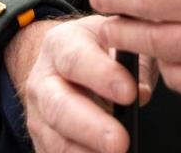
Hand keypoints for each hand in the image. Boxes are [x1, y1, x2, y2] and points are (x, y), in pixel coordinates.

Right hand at [5, 15, 154, 152]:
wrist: (64, 61)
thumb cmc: (99, 48)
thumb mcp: (117, 39)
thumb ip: (133, 61)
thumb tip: (142, 93)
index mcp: (61, 43)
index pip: (76, 60)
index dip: (102, 77)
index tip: (130, 93)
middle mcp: (42, 79)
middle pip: (60, 106)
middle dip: (92, 127)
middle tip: (121, 141)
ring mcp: (37, 112)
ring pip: (55, 137)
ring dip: (85, 151)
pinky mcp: (41, 138)